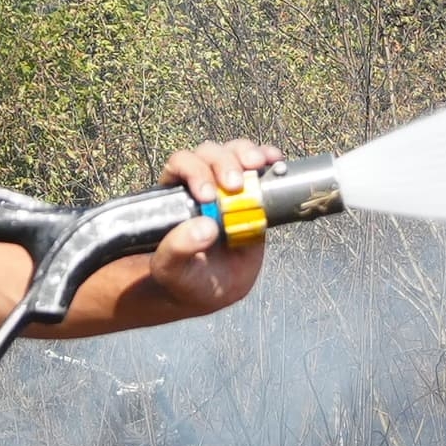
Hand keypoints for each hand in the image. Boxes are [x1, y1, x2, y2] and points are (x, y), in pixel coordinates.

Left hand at [144, 137, 284, 316]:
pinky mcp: (252, 196)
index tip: (207, 195)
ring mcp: (227, 188)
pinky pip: (259, 169)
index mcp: (174, 196)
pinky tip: (274, 162)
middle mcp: (199, 183)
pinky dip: (268, 159)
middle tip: (234, 185)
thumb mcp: (172, 269)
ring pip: (233, 153)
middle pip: (209, 154)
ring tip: (258, 165)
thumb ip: (178, 249)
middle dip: (224, 162)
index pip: (180, 165)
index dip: (194, 171)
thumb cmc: (185, 278)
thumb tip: (204, 227)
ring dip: (246, 154)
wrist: (211, 291)